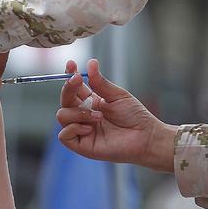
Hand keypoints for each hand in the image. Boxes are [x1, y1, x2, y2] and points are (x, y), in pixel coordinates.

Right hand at [56, 59, 175, 172]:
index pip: (74, 88)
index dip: (69, 76)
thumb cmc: (134, 116)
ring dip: (78, 112)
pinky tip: (90, 128)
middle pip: (65, 99)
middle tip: (78, 80)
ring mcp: (82, 130)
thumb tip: (91, 63)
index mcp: (91, 101)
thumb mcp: (117, 95)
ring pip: (62, 115)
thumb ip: (101, 82)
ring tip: (98, 116)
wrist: (145, 136)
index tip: (71, 64)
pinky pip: (64, 135)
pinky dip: (74, 128)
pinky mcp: (82, 145)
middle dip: (68, 88)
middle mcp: (84, 115)